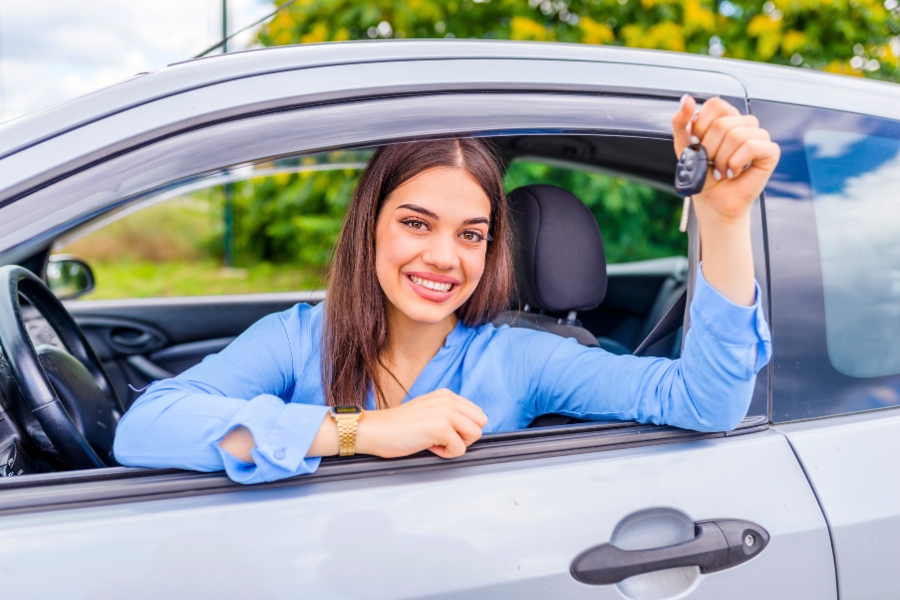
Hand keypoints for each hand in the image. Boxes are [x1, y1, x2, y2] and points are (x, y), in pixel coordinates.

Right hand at [356, 389, 487, 458]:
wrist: (376, 430)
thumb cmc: (398, 426)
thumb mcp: (428, 411)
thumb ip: (448, 414)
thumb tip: (467, 429)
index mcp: (447, 395)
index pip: (477, 413)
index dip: (463, 429)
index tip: (444, 433)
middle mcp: (448, 400)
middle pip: (481, 422)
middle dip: (466, 436)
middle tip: (443, 440)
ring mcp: (446, 412)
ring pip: (475, 434)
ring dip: (457, 445)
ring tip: (436, 442)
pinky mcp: (441, 427)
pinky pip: (460, 449)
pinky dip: (445, 454)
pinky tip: (427, 446)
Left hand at [672, 95, 779, 221]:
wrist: (713, 202)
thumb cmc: (702, 176)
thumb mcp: (685, 148)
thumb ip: (682, 123)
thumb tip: (686, 99)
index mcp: (726, 119)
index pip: (715, 105)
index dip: (702, 126)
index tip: (698, 145)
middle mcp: (745, 124)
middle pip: (723, 123)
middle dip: (710, 149)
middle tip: (711, 163)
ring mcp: (760, 137)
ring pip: (737, 135)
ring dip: (722, 159)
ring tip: (722, 170)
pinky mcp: (770, 152)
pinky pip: (751, 146)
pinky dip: (736, 163)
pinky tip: (735, 172)